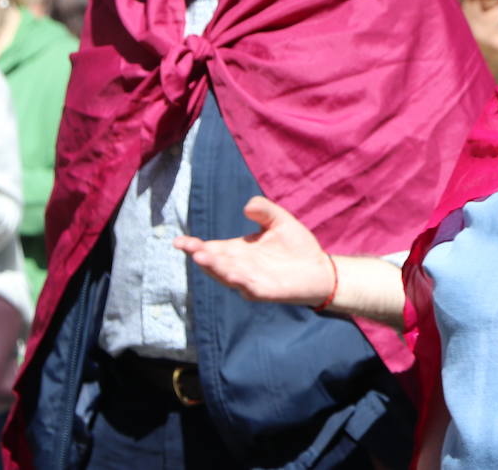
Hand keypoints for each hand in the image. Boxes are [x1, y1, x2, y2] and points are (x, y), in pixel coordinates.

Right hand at [174, 196, 333, 306]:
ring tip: (202, 258)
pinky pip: (249, 288)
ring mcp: (250, 281)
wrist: (319, 268)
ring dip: (215, 268)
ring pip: (227, 276)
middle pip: (215, 263)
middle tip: (191, 248)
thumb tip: (246, 206)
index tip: (178, 242)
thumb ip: (263, 209)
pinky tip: (233, 275)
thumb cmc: (296, 245)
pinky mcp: (265, 292)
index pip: (211, 248)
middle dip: (202, 256)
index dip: (194, 246)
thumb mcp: (279, 220)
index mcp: (237, 251)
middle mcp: (239, 267)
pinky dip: (240, 281)